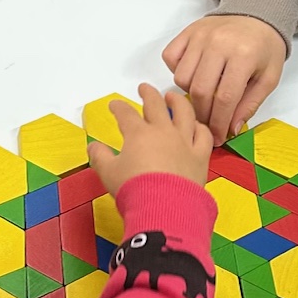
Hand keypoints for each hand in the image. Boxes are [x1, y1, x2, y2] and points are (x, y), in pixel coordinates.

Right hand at [90, 84, 213, 192]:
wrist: (164, 208)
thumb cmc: (134, 190)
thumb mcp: (108, 174)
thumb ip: (100, 157)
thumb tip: (93, 147)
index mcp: (139, 134)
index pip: (126, 114)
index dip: (118, 107)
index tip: (114, 105)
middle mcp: (163, 132)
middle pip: (156, 104)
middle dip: (148, 93)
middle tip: (144, 88)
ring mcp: (184, 142)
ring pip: (184, 112)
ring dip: (178, 101)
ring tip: (173, 97)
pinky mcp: (200, 156)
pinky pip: (203, 135)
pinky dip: (200, 127)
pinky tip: (196, 126)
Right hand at [161, 14, 286, 144]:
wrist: (256, 15)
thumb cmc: (263, 49)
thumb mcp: (268, 78)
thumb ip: (250, 104)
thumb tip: (231, 128)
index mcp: (243, 55)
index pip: (225, 98)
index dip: (219, 123)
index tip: (218, 137)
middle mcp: (218, 43)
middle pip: (200, 90)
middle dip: (203, 115)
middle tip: (208, 124)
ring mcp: (200, 36)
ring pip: (181, 78)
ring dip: (190, 94)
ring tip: (204, 95)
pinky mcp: (187, 32)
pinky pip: (170, 58)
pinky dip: (177, 71)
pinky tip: (193, 74)